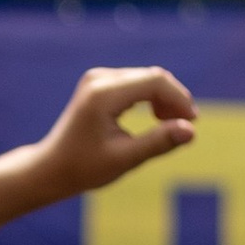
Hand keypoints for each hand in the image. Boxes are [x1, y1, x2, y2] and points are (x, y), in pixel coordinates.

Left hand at [33, 65, 196, 199]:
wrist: (52, 167)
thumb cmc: (84, 167)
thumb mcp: (124, 159)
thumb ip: (158, 143)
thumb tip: (191, 130)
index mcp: (103, 95)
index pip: (154, 82)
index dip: (179, 98)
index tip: (193, 122)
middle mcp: (99, 79)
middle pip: (152, 77)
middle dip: (174, 99)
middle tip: (185, 127)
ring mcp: (98, 78)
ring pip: (146, 79)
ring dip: (164, 99)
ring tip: (171, 125)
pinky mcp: (99, 83)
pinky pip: (136, 82)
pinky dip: (151, 98)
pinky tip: (158, 118)